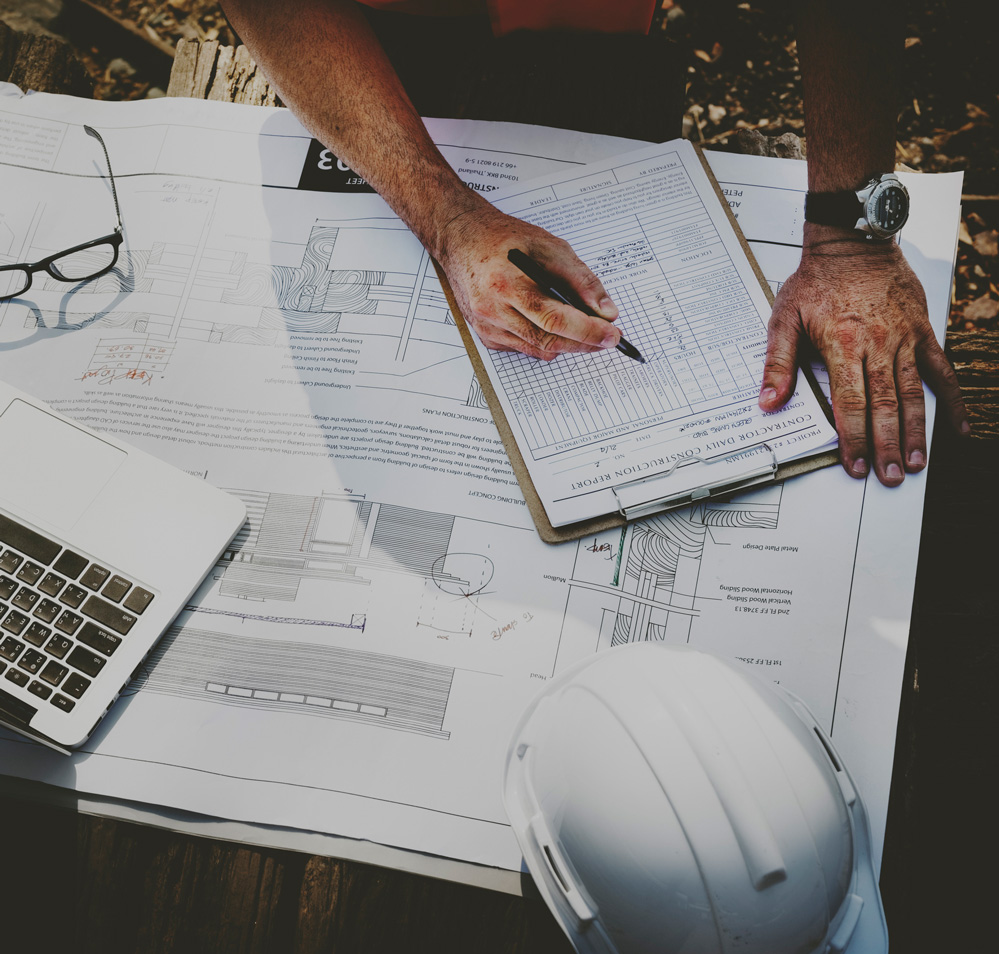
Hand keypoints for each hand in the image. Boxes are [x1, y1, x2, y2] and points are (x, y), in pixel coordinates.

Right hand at [436, 202, 620, 359]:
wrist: (461, 239)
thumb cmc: (502, 238)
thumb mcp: (548, 246)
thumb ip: (580, 279)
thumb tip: (605, 311)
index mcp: (506, 284)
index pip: (555, 319)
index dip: (587, 331)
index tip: (612, 334)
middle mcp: (492, 310)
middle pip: (548, 341)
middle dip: (584, 343)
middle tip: (608, 338)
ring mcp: (487, 327)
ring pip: (538, 350)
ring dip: (567, 344)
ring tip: (587, 332)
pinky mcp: (486, 335)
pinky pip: (525, 349)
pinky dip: (545, 342)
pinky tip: (553, 327)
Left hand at [759, 225, 968, 484]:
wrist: (853, 241)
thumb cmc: (817, 280)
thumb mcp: (784, 319)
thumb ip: (777, 364)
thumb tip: (768, 402)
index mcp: (842, 344)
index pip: (849, 404)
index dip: (853, 438)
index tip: (856, 465)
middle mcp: (877, 345)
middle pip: (885, 405)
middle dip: (888, 445)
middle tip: (890, 476)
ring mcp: (903, 339)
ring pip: (913, 394)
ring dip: (917, 432)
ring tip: (917, 463)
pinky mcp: (921, 331)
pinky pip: (941, 370)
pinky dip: (953, 399)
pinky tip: (957, 427)